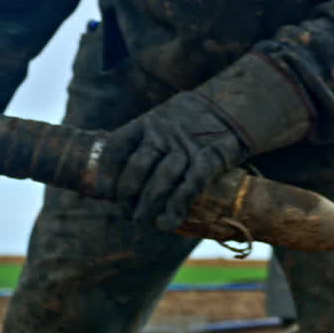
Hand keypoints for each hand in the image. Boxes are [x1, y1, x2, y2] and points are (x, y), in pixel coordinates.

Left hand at [96, 91, 249, 231]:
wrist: (228, 110)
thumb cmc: (187, 124)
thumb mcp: (159, 122)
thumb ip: (140, 145)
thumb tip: (116, 182)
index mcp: (146, 123)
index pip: (117, 149)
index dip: (107, 175)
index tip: (105, 195)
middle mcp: (164, 133)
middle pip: (138, 167)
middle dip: (128, 195)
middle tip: (127, 214)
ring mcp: (188, 145)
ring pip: (163, 178)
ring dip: (151, 205)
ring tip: (145, 223)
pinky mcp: (211, 157)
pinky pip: (191, 184)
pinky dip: (178, 204)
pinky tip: (169, 221)